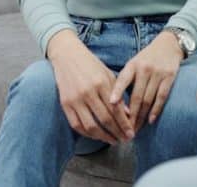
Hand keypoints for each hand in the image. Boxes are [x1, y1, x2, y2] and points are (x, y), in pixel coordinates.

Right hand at [48, 29, 134, 143]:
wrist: (67, 55)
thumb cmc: (90, 64)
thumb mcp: (108, 74)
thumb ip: (117, 94)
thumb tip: (127, 114)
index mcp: (101, 83)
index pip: (116, 109)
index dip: (124, 124)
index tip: (131, 133)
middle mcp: (88, 92)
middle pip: (105, 120)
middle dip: (117, 133)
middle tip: (125, 140)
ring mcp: (75, 99)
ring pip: (91, 126)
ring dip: (103, 137)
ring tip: (113, 140)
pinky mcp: (65, 104)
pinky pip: (77, 125)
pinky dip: (87, 133)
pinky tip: (96, 136)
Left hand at [109, 30, 183, 129]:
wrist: (168, 45)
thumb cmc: (146, 58)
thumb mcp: (133, 64)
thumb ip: (126, 80)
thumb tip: (115, 103)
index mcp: (132, 65)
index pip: (123, 79)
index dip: (117, 91)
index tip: (111, 104)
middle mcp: (144, 69)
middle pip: (136, 96)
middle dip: (131, 115)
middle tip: (125, 129)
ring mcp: (158, 73)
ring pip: (148, 99)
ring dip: (142, 116)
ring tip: (136, 129)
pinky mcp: (170, 77)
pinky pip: (161, 97)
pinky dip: (155, 110)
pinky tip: (150, 120)